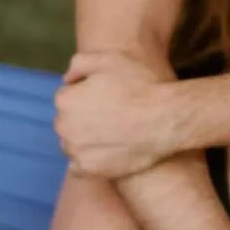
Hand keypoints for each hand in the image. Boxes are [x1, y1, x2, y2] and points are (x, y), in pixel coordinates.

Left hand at [54, 50, 178, 178]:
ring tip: (110, 134)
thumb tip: (67, 79)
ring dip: (83, 139)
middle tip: (109, 115)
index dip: (85, 95)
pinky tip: (105, 152)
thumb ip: (80, 64)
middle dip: (81, 118)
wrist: (165, 119)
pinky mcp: (90, 170)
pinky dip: (87, 160)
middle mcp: (64, 127)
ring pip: (72, 144)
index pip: (66, 97)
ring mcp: (76, 151)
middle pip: (67, 122)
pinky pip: (78, 166)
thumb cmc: (139, 86)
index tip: (105, 97)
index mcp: (65, 100)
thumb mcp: (108, 60)